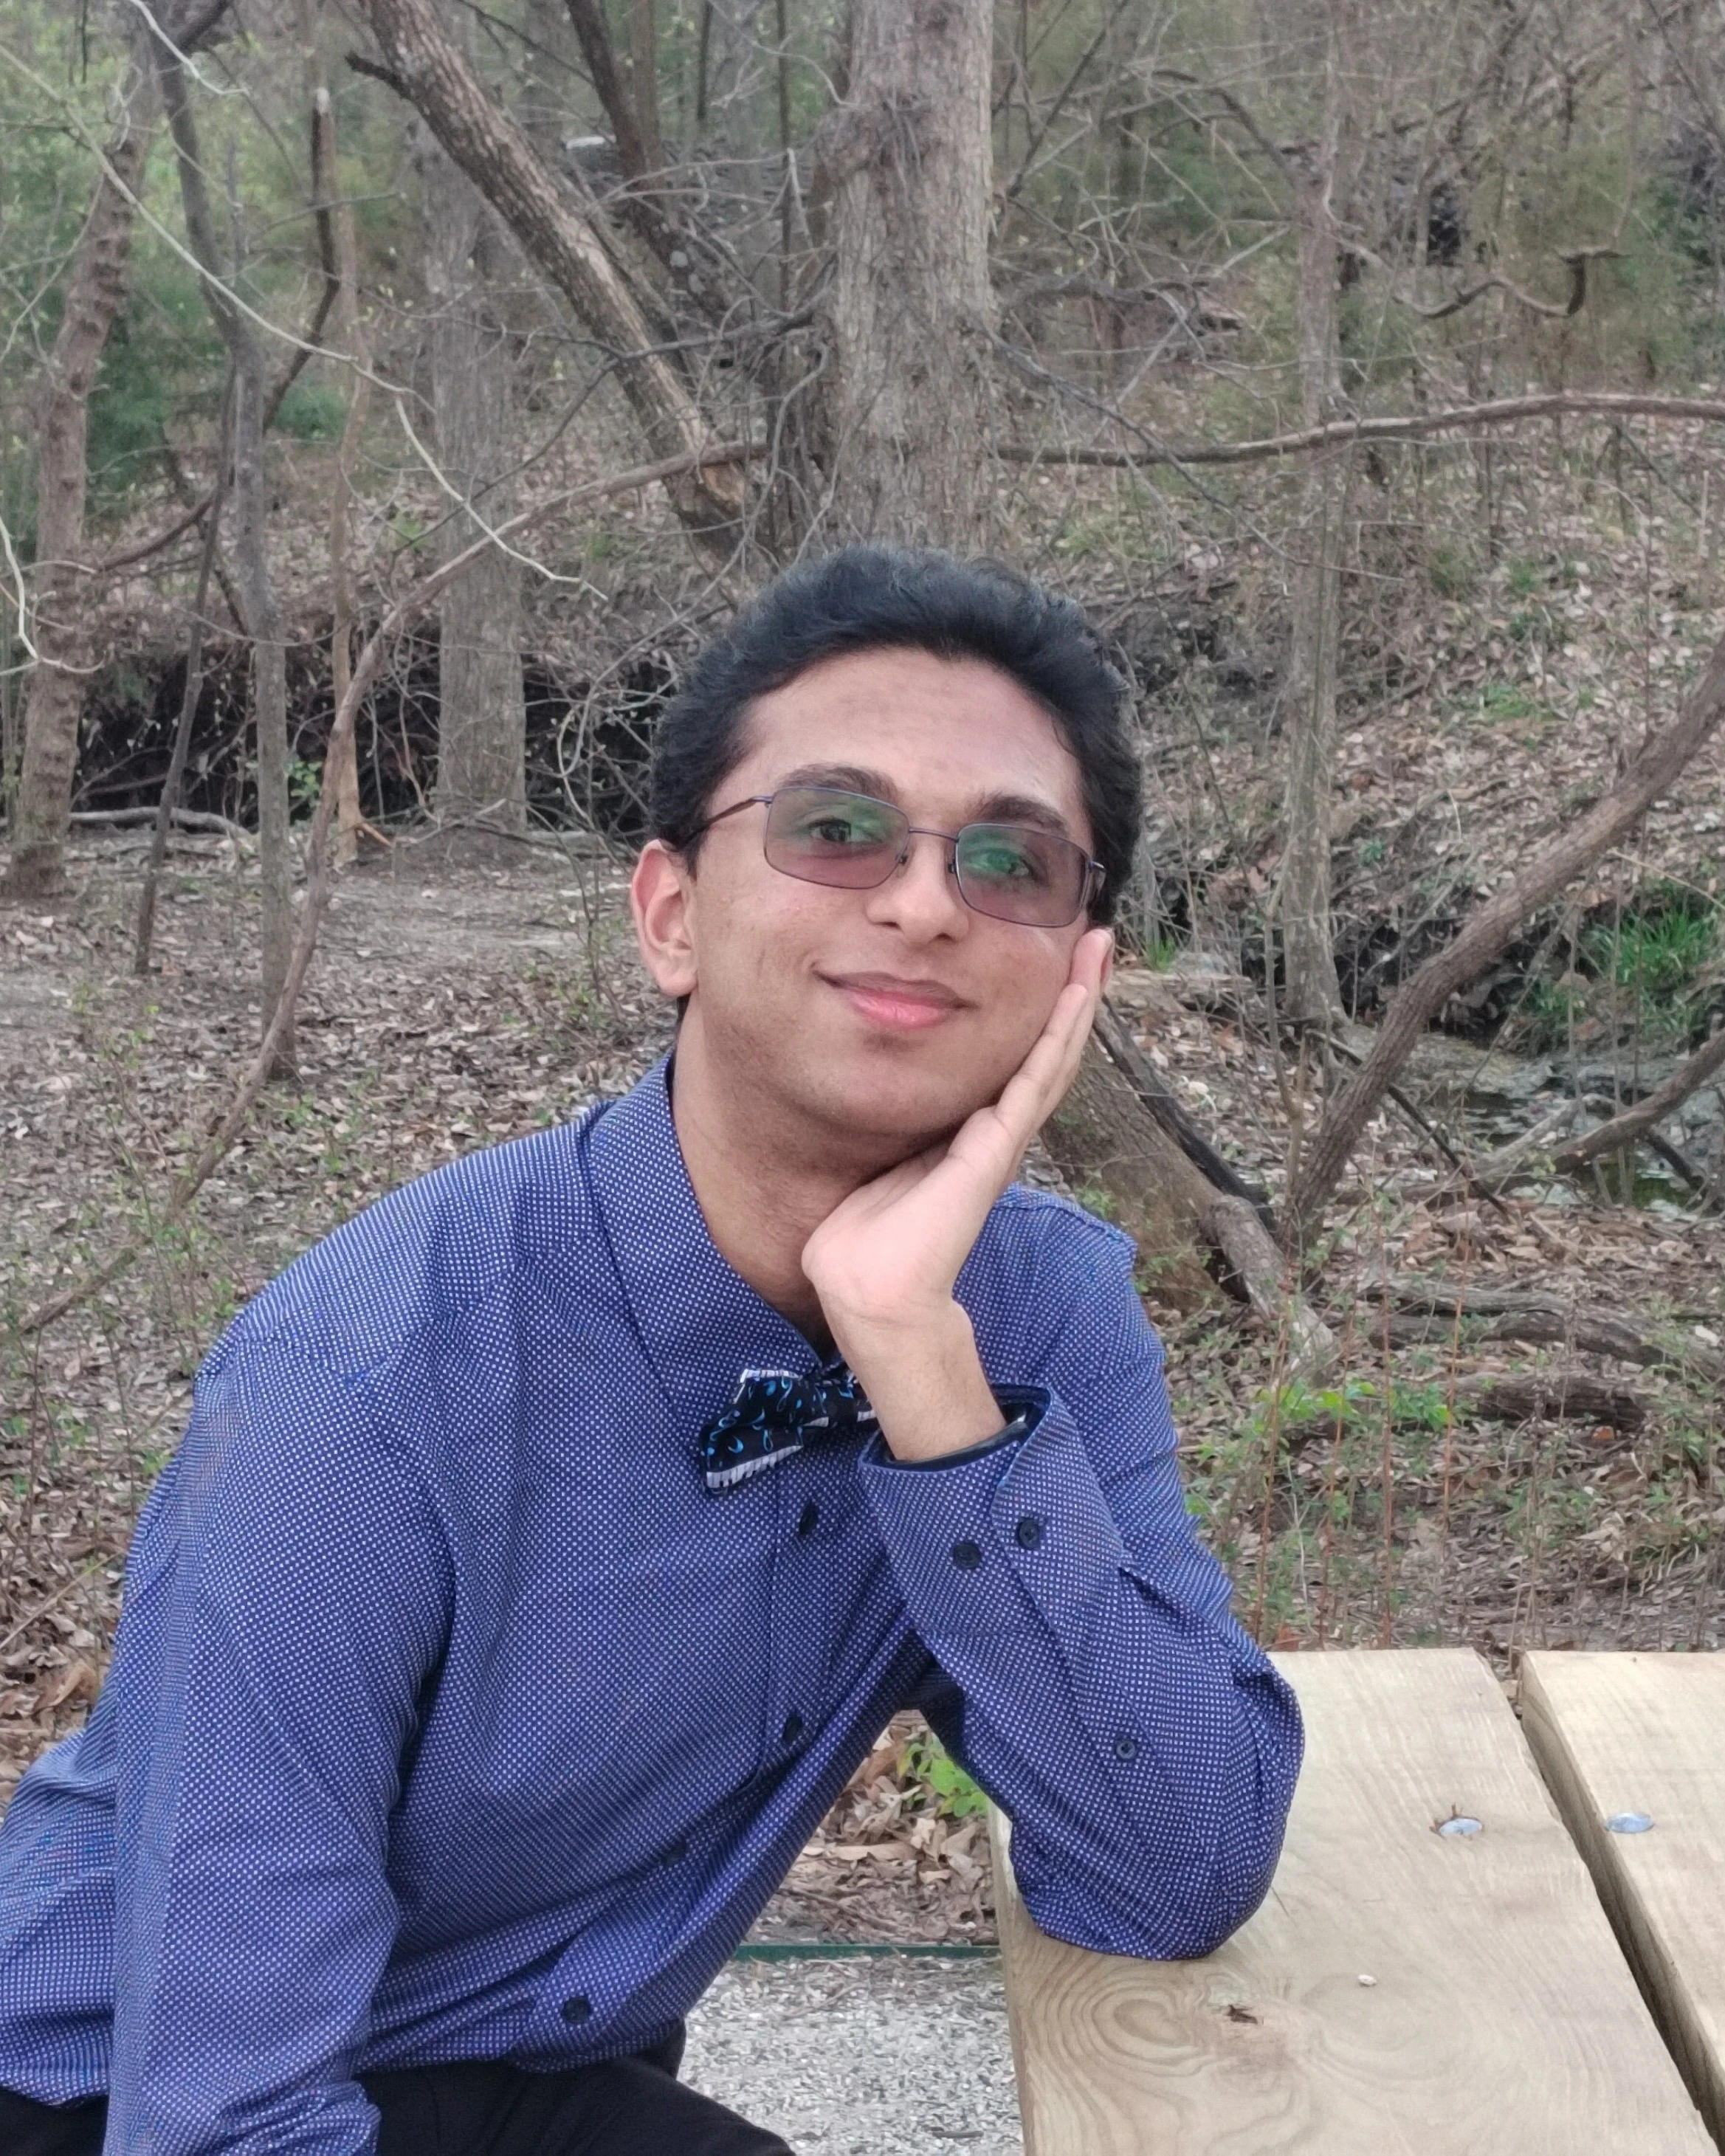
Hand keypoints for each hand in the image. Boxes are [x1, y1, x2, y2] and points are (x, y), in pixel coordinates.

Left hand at [801, 928, 1112, 1459]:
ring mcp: (1000, 1141)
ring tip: (1099, 952)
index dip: (1038, 1014)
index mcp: (967, 1134)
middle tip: (1095, 940)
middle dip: (1071, 994)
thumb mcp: (878, 1167)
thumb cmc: (863, 1242)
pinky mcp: (993, 1151)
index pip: (1014, 1061)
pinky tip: (1075, 999)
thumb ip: (890, 1136)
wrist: (871, 1293)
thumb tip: (870, 1105)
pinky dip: (1056, 1038)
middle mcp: (994, 1133)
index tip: (1053, 962)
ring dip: (1078, 1003)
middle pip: (1046, 1051)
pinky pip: (1031, 1084)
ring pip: (1051, 1058)